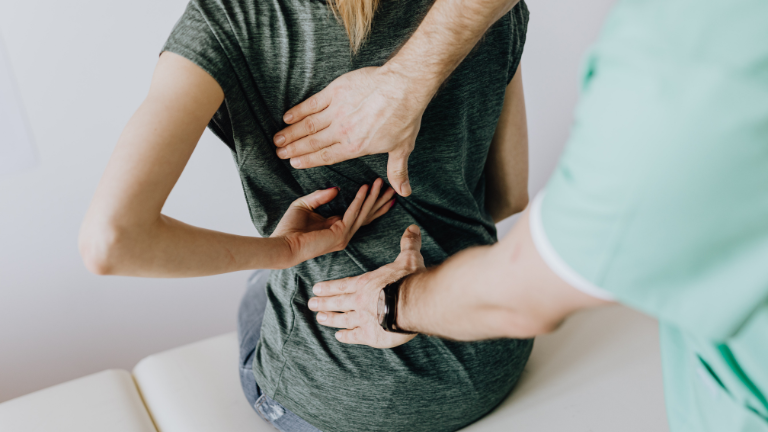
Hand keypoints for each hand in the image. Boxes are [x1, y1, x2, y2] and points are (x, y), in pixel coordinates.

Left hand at [272, 178, 394, 266]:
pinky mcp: (340, 234)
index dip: (371, 202)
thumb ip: (320, 196)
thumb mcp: (305, 205)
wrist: (282, 244)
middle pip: (367, 215)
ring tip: (381, 183)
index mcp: (336, 227)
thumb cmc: (289, 228)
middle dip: (380, 201)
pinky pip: (353, 214)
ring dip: (373, 197)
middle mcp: (343, 233)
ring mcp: (343, 236)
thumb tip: (337, 189)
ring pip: (363, 213)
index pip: (359, 214)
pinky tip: (365, 188)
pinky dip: (359, 200)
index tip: (380, 189)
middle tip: (393, 187)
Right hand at [273, 67, 429, 196]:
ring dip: (291, 133)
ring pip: (308, 125)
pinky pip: (312, 103)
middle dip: (293, 149)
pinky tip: (287, 116)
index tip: (294, 163)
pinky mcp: (335, 92)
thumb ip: (397, 171)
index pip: (326, 157)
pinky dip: (298, 111)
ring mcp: (337, 111)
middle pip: (312, 143)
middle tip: (279, 153)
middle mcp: (342, 131)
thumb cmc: (404, 117)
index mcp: (355, 147)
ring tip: (278, 139)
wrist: (403, 87)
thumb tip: (404, 192)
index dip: (308, 160)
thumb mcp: (402, 148)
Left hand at [308, 225, 424, 347]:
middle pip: (338, 302)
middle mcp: (360, 301)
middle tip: (311, 304)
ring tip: (320, 319)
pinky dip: (346, 336)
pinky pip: (354, 336)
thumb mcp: (409, 258)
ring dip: (330, 319)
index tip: (316, 288)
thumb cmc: (409, 280)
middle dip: (323, 303)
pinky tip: (339, 336)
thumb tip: (412, 228)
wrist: (413, 303)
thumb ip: (408, 244)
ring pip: (342, 319)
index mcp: (366, 283)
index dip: (329, 287)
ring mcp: (363, 319)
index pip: (343, 285)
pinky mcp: (370, 335)